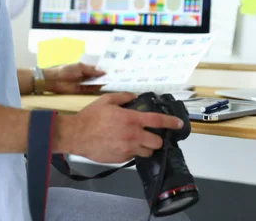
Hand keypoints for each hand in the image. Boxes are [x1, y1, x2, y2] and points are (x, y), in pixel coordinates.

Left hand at [43, 63, 104, 94]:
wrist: (54, 80)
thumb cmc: (66, 70)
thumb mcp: (80, 68)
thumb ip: (91, 70)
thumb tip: (102, 72)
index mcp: (84, 68)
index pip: (95, 69)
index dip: (102, 70)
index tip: (110, 72)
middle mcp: (84, 75)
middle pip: (95, 77)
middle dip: (102, 77)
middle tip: (111, 78)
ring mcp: (82, 83)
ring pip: (93, 83)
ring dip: (99, 83)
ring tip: (107, 82)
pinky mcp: (80, 90)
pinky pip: (89, 89)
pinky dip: (95, 88)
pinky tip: (100, 86)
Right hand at [55, 92, 184, 163]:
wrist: (76, 135)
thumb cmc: (90, 118)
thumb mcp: (106, 101)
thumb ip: (123, 97)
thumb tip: (133, 96)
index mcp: (131, 119)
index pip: (157, 121)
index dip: (171, 123)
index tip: (179, 124)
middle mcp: (132, 135)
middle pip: (157, 142)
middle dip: (156, 139)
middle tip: (149, 135)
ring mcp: (127, 149)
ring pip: (147, 152)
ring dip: (146, 147)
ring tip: (137, 142)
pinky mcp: (120, 159)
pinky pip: (133, 157)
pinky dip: (132, 152)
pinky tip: (123, 146)